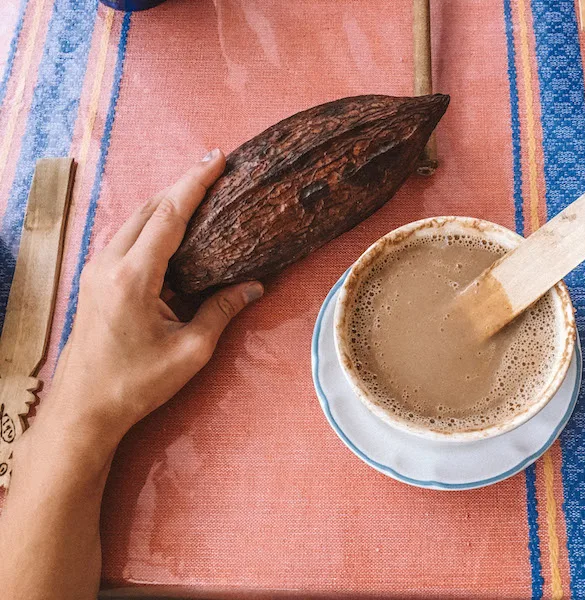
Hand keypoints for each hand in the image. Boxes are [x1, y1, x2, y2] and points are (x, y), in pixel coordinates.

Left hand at [48, 149, 261, 448]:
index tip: (217, 158)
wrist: (84, 408)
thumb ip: (221, 310)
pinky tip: (174, 230)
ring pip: (136, 219)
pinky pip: (128, 237)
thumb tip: (253, 285)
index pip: (169, 214)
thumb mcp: (190, 350)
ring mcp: (98, 269)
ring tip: (200, 194)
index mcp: (133, 276)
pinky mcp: (96, 279)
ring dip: (167, 204)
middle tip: (216, 172)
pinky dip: (154, 224)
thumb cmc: (136, 382)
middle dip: (183, 186)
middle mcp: (110, 262)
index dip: (195, 183)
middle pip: (150, 208)